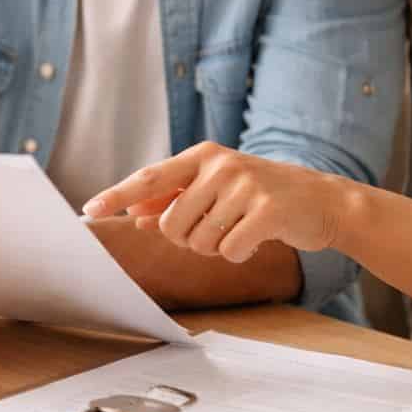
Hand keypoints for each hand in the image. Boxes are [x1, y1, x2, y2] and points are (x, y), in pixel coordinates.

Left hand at [83, 143, 350, 262]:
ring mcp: (245, 185)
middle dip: (189, 240)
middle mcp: (220, 165)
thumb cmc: (262, 196)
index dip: (118, 196)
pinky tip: (256, 241)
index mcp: (203, 156)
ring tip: (240, 229)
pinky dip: (239, 255)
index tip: (90, 210)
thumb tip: (137, 213)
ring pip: (200, 241)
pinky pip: (230, 250)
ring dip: (217, 248)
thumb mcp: (218, 188)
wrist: (322, 200)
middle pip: (172, 224)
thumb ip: (177, 198)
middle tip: (218, 228)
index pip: (149, 178)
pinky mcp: (267, 210)